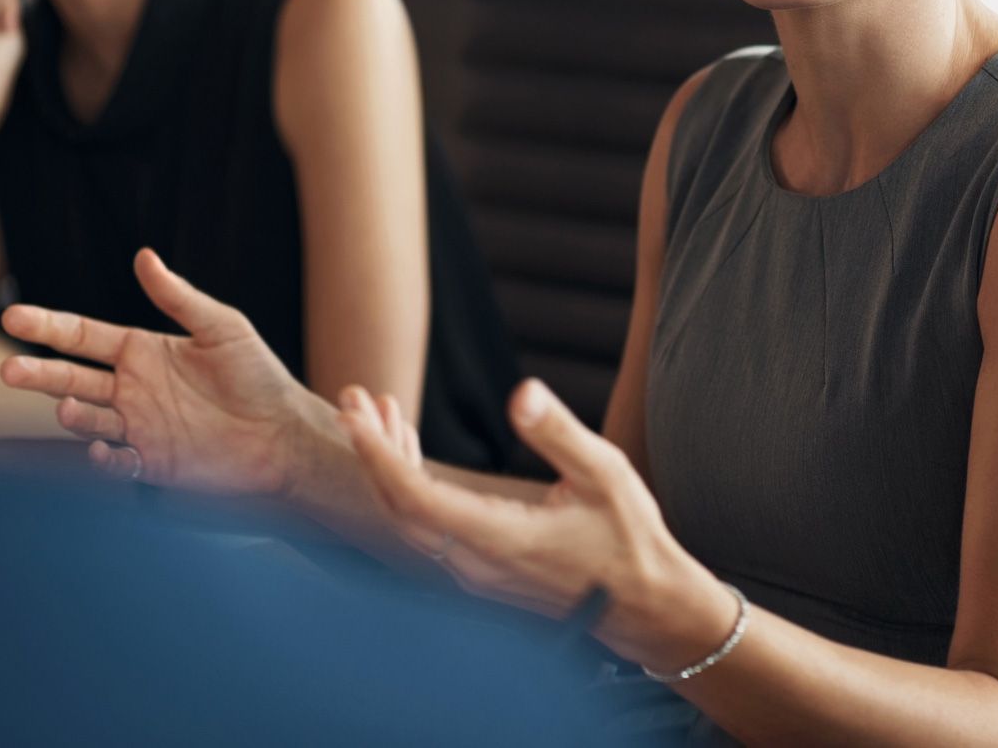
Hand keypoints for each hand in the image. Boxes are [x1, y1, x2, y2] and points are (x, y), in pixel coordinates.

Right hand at [0, 248, 314, 494]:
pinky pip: (113, 461)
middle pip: (70, 377)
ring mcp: (138, 426)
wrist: (285, 435)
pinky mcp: (150, 462)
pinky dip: (103, 456)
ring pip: (85, 418)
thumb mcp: (222, 327)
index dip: (49, 325)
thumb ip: (179, 298)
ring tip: (68, 405)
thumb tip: (144, 255)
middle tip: (8, 371)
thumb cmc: (259, 375)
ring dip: (71, 414)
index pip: (83, 336)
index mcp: (144, 350)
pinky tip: (106, 447)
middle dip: (38, 373)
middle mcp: (133, 388)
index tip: (12, 315)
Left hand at [340, 379, 738, 672]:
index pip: (416, 499)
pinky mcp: (480, 571)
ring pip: (410, 518)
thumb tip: (522, 392)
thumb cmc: (629, 538)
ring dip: (390, 464)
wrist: (644, 605)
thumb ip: (558, 433)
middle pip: (399, 508)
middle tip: (353, 398)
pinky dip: (410, 483)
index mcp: (500, 539)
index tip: (355, 416)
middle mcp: (475, 564)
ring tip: (380, 410)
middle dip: (372, 451)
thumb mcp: (604, 473)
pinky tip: (410, 450)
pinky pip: (427, 527)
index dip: (379, 456)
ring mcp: (475, 573)